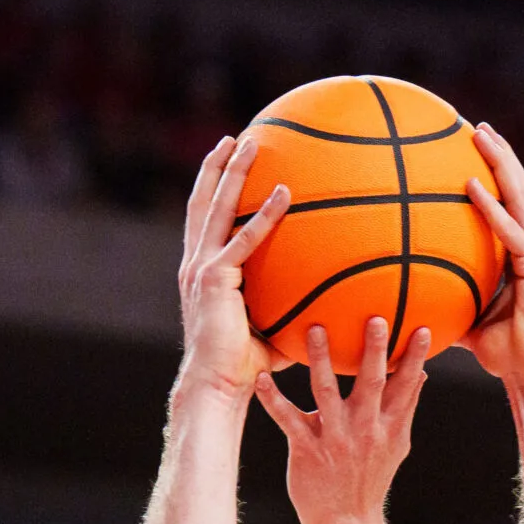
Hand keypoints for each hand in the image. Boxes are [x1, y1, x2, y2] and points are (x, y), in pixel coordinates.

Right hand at [176, 136, 288, 400]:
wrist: (218, 384)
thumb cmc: (244, 366)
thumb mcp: (270, 327)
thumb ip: (290, 305)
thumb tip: (328, 300)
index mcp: (202, 273)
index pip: (206, 223)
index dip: (214, 192)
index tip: (227, 165)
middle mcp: (196, 265)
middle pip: (203, 204)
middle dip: (217, 168)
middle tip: (233, 139)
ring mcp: (201, 269)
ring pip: (216, 208)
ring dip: (232, 173)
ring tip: (249, 143)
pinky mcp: (213, 278)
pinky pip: (243, 239)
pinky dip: (264, 215)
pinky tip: (284, 192)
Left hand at [253, 318, 427, 523]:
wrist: (346, 523)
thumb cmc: (369, 478)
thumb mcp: (396, 445)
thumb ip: (405, 408)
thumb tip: (421, 373)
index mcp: (388, 427)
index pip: (406, 387)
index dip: (416, 359)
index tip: (424, 329)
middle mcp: (364, 430)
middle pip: (371, 384)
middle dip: (374, 352)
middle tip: (375, 319)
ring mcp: (334, 439)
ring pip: (326, 393)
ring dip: (320, 360)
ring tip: (315, 329)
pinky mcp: (306, 449)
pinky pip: (287, 419)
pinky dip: (273, 399)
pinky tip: (262, 378)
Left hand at [456, 124, 523, 391]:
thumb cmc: (506, 354)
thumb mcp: (469, 320)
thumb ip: (449, 300)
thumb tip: (412, 297)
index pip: (511, 204)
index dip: (496, 175)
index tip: (475, 150)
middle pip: (518, 189)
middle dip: (500, 155)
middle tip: (477, 127)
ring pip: (520, 197)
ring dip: (500, 163)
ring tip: (481, 135)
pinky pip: (510, 230)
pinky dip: (491, 207)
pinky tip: (471, 185)